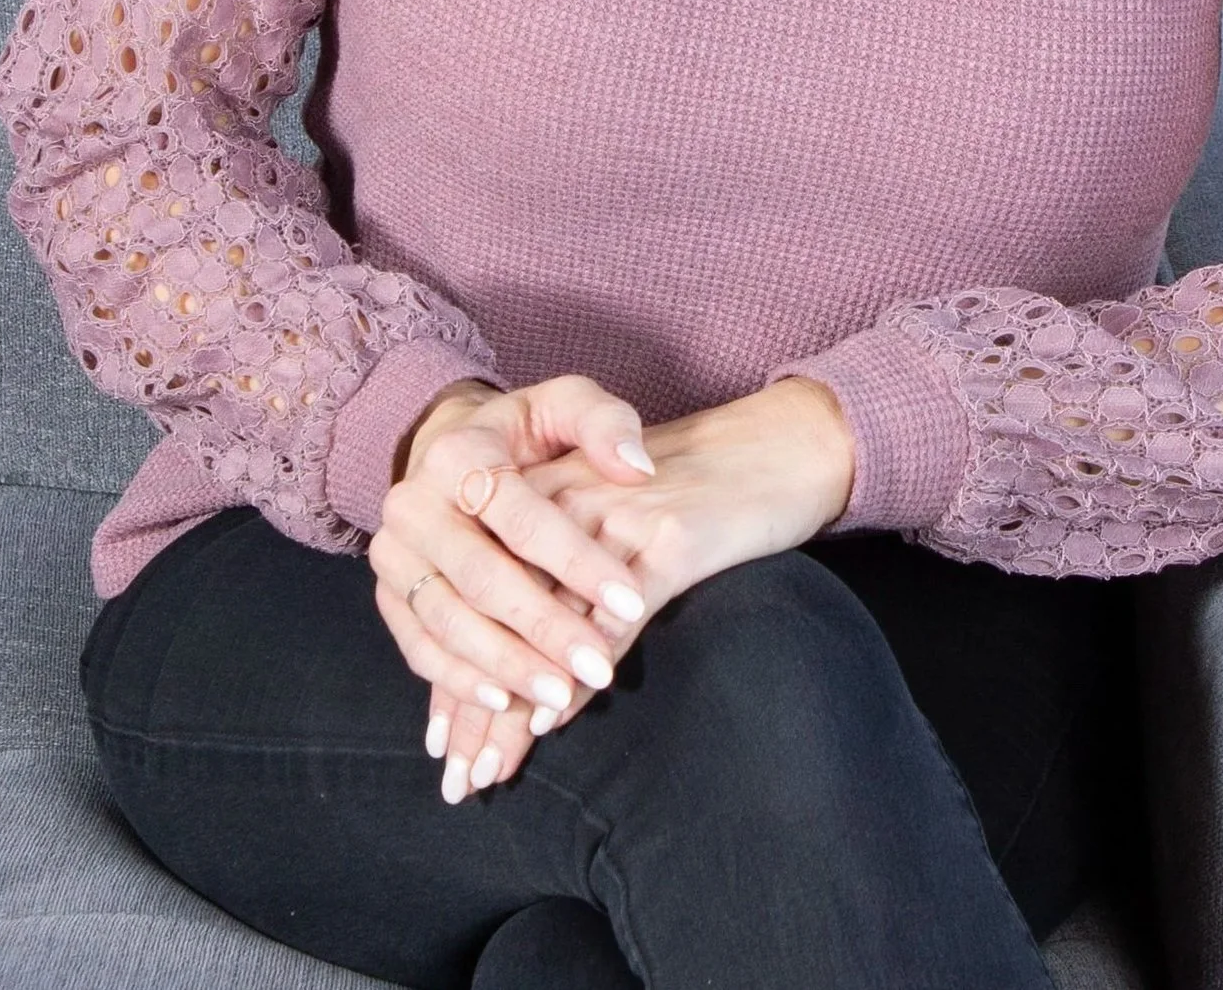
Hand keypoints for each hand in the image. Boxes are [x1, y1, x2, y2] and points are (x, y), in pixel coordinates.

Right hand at [369, 374, 656, 803]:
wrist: (449, 450)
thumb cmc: (522, 434)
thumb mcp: (564, 406)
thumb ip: (605, 424)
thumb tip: (637, 470)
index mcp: (458, 453)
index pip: (523, 516)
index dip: (578, 561)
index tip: (633, 601)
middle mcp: (412, 504)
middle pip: (481, 577)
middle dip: (544, 628)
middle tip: (600, 668)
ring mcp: (393, 554)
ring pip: (448, 620)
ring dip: (505, 665)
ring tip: (561, 696)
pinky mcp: (388, 593)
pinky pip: (419, 646)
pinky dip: (459, 680)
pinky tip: (506, 701)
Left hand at [424, 378, 855, 797]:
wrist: (781, 444)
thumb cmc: (695, 487)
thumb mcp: (614, 502)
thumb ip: (562, 557)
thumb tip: (520, 653)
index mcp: (547, 481)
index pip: (479, 584)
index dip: (456, 666)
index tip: (440, 741)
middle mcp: (570, 495)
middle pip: (499, 611)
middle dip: (474, 704)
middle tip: (459, 778)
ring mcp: (619, 518)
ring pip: (544, 623)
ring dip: (513, 706)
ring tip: (491, 770)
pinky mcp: (670, 541)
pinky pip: (611, 618)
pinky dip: (578, 670)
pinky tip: (555, 716)